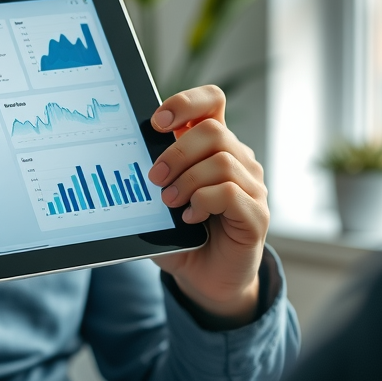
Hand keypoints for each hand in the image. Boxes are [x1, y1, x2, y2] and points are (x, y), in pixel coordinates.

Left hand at [146, 86, 268, 328]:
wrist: (205, 278)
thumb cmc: (180, 235)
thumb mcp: (157, 202)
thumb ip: (150, 178)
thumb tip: (125, 160)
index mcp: (213, 147)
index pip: (212, 102)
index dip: (186, 102)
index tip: (157, 123)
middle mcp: (238, 160)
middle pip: (213, 131)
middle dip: (176, 153)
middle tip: (154, 178)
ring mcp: (252, 187)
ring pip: (222, 161)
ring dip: (187, 180)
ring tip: (169, 202)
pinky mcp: (257, 215)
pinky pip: (230, 193)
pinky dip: (203, 201)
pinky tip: (189, 217)